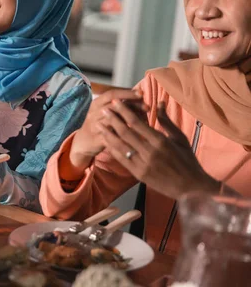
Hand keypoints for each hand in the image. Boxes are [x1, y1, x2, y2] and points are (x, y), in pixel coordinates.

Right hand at [69, 89, 147, 175]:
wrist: (83, 142)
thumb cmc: (98, 123)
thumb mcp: (104, 110)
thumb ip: (118, 104)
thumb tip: (139, 97)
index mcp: (96, 103)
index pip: (111, 94)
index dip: (126, 93)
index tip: (141, 93)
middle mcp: (93, 113)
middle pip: (113, 105)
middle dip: (132, 105)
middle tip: (147, 107)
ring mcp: (94, 126)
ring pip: (113, 120)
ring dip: (130, 119)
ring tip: (144, 119)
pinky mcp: (98, 139)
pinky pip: (113, 136)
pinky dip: (125, 134)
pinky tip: (137, 133)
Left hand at [98, 100, 219, 198]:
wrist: (191, 188)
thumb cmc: (187, 161)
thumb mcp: (180, 138)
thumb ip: (166, 121)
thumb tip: (160, 103)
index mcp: (160, 141)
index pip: (137, 122)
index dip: (124, 111)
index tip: (115, 102)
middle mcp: (149, 151)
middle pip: (125, 132)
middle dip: (113, 120)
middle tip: (104, 110)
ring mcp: (142, 164)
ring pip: (120, 145)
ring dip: (108, 133)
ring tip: (99, 123)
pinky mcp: (138, 174)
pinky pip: (121, 159)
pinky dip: (112, 148)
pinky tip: (106, 141)